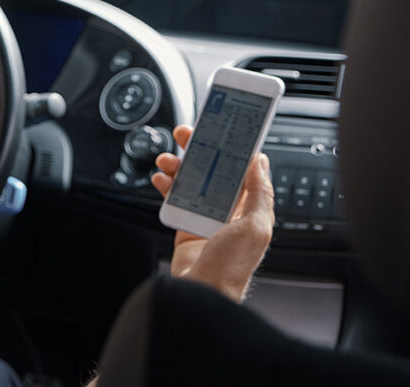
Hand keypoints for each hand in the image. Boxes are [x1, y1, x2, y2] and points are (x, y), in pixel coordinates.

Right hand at [151, 125, 275, 302]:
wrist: (202, 291)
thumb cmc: (231, 267)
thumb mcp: (255, 227)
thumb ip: (259, 194)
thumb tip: (260, 163)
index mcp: (249, 208)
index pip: (241, 169)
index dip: (230, 148)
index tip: (220, 130)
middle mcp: (227, 210)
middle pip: (212, 170)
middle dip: (198, 150)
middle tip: (185, 134)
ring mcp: (205, 217)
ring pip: (190, 180)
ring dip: (178, 165)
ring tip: (166, 159)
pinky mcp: (184, 224)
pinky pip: (174, 198)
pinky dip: (166, 185)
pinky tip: (160, 178)